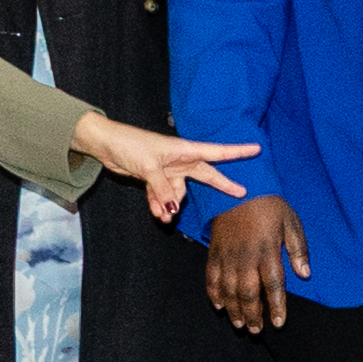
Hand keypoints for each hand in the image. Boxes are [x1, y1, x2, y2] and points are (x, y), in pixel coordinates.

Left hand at [68, 112, 252, 225]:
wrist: (106, 145)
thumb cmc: (130, 144)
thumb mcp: (149, 167)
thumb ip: (163, 189)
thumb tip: (173, 209)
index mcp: (184, 150)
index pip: (217, 152)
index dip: (237, 152)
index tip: (256, 149)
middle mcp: (180, 160)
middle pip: (206, 175)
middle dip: (221, 185)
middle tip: (240, 194)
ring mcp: (168, 170)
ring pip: (178, 193)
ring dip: (171, 205)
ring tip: (162, 217)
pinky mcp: (155, 178)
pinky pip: (163, 196)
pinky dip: (159, 204)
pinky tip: (155, 213)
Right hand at [205, 191, 308, 330]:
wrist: (239, 187)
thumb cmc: (270, 206)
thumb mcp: (291, 222)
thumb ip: (298, 249)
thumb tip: (304, 274)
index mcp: (267, 250)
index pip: (273, 284)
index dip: (276, 306)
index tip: (278, 323)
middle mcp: (246, 256)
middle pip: (249, 293)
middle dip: (252, 315)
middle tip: (256, 331)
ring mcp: (227, 255)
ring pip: (229, 289)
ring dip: (234, 309)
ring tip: (239, 325)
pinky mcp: (214, 251)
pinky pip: (211, 277)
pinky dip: (214, 293)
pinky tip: (220, 306)